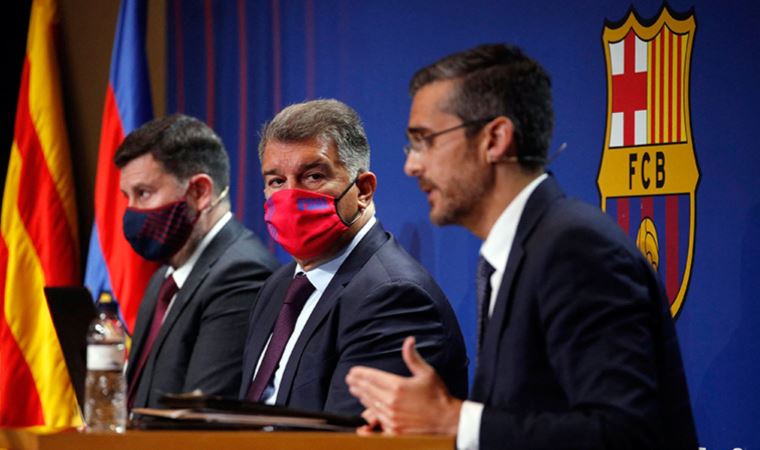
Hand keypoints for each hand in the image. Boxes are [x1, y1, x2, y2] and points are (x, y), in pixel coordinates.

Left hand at [346, 336, 462, 434]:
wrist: (447, 421)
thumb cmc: (438, 396)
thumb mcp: (427, 373)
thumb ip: (413, 357)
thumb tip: (408, 340)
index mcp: (397, 386)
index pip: (371, 377)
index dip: (360, 373)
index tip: (353, 371)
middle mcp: (391, 402)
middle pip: (368, 391)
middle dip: (357, 384)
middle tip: (350, 380)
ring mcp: (391, 418)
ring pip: (370, 405)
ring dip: (361, 397)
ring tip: (356, 391)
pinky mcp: (393, 431)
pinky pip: (375, 424)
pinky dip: (368, 418)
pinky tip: (363, 416)